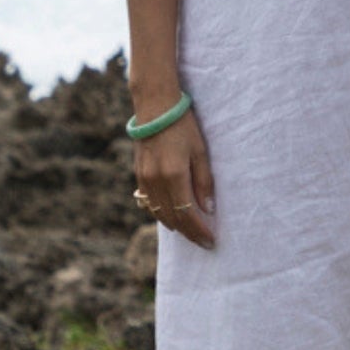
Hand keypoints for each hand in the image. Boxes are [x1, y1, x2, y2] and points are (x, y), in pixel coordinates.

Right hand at [133, 109, 216, 249]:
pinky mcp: (139, 174)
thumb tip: (208, 210)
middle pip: (173, 219)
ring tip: (190, 232)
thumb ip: (204, 182)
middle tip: (203, 242)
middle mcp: (156, 181)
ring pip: (159, 214)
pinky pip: (149, 203)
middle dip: (189, 233)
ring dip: (175, 226)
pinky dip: (161, 213)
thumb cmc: (183, 126)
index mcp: (174, 176)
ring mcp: (145, 179)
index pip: (188, 215)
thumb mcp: (200, 152)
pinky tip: (171, 216)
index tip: (211, 241)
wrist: (155, 107)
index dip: (199, 231)